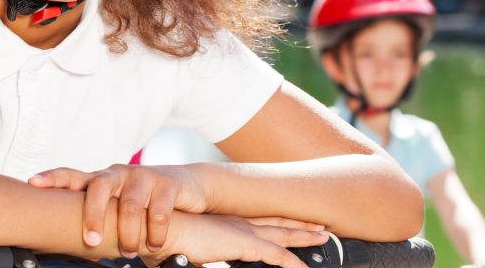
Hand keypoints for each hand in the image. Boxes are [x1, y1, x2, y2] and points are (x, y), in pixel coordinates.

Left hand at [29, 164, 208, 256]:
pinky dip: (155, 232)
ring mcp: (143, 176)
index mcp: (101, 180)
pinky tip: (154, 244)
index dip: (53, 178)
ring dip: (128, 233)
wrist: (187, 186)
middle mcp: (119, 174)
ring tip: (128, 252)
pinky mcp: (167, 183)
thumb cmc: (144, 200)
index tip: (33, 182)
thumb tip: (71, 248)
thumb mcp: (118, 205)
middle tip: (92, 241)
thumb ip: (98, 219)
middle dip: (93, 215)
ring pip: (130, 205)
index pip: (72, 175)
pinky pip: (159, 211)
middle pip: (99, 186)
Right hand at [146, 212, 329, 267]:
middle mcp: (239, 223)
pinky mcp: (244, 244)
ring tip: (324, 237)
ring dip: (304, 236)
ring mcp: (243, 232)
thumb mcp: (189, 251)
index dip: (279, 222)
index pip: (260, 222)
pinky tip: (306, 267)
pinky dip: (293, 262)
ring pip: (283, 235)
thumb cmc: (166, 237)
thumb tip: (199, 264)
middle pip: (278, 223)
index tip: (293, 222)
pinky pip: (277, 256)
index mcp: (226, 223)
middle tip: (321, 224)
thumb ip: (202, 260)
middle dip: (300, 224)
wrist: (160, 227)